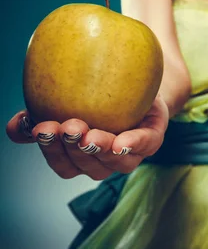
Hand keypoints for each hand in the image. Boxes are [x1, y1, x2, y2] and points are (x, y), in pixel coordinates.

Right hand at [5, 94, 168, 179]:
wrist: (137, 83)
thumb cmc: (96, 97)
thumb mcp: (65, 102)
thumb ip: (39, 117)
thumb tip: (14, 128)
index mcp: (83, 158)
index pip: (64, 165)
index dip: (52, 151)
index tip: (42, 129)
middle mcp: (107, 162)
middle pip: (87, 165)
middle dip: (74, 148)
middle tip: (66, 127)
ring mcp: (132, 154)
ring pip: (115, 162)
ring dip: (100, 148)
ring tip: (88, 133)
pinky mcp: (153, 138)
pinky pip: (145, 144)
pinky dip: (133, 144)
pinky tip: (120, 142)